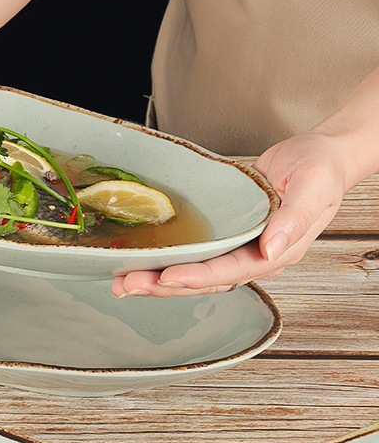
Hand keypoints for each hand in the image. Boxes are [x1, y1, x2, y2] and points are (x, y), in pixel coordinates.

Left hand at [111, 131, 348, 296]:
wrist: (320, 157)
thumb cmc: (320, 169)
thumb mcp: (313, 187)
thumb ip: (294, 219)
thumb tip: (271, 249)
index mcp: (276, 253)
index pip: (230, 272)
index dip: (198, 276)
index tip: (168, 276)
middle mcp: (253, 258)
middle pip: (204, 281)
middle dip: (164, 285)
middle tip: (128, 284)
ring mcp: (238, 251)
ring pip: (194, 275)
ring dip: (158, 280)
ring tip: (123, 283)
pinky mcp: (224, 239)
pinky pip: (193, 257)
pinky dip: (166, 263)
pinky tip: (140, 264)